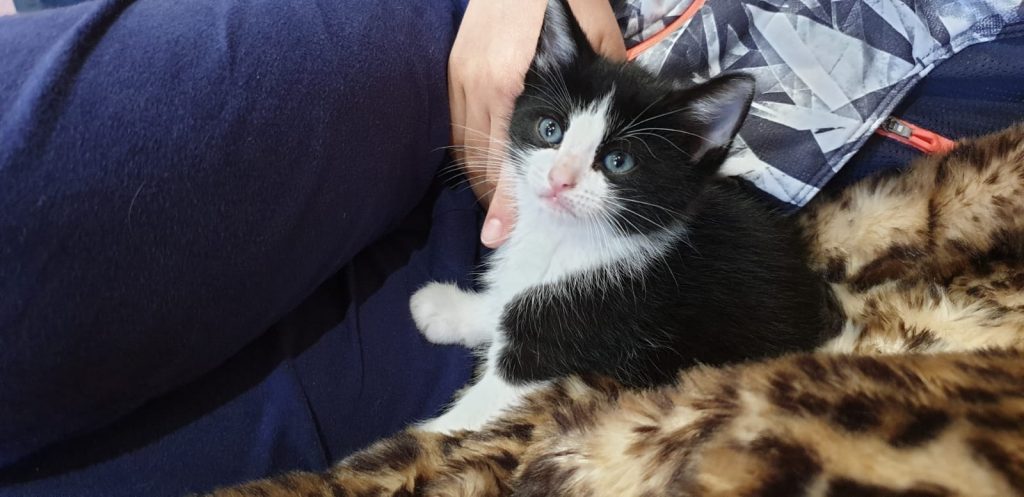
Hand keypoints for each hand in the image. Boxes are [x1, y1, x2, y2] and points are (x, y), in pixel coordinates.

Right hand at [448, 0, 625, 247]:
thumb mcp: (604, 37)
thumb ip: (608, 88)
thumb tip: (626, 133)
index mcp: (514, 81)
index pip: (506, 157)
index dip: (506, 201)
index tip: (502, 235)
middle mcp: (484, 84)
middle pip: (482, 159)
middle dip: (494, 200)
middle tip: (503, 232)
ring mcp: (464, 76)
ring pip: (468, 147)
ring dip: (483, 181)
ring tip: (498, 209)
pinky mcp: (455, 69)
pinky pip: (461, 126)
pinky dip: (474, 153)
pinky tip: (489, 169)